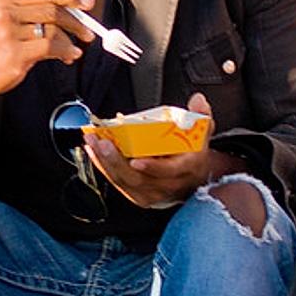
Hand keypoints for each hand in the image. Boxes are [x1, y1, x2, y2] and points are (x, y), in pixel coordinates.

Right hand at [0, 0, 89, 105]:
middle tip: (88, 31)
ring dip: (71, 40)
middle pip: (52, 10)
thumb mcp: (11, 17)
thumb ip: (37, 3)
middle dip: (76, 21)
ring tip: (74, 49)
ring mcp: (9, 34)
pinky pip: (50, 47)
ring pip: (53, 30)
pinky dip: (65, 51)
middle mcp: (5, 12)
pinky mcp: (15, 54)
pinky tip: (69, 56)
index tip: (87, 2)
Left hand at [79, 92, 222, 209]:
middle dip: (117, 161)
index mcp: (185, 169)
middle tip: (103, 143)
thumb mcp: (201, 133)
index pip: (169, 172)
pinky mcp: (138, 194)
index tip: (136, 161)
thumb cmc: (194, 153)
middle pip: (139, 179)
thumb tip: (198, 101)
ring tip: (93, 142)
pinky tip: (94, 152)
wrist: (193, 177)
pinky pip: (118, 183)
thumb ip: (200, 116)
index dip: (153, 168)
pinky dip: (103, 167)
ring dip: (105, 162)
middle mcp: (168, 185)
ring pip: (124, 181)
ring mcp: (152, 193)